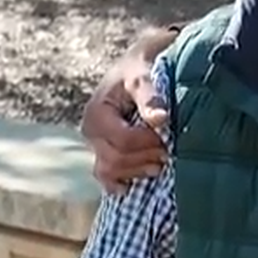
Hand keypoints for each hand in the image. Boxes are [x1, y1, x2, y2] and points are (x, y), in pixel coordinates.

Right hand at [80, 59, 168, 192]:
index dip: (146, 143)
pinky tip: (129, 187)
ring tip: (158, 165)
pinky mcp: (101, 153)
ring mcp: (94, 145)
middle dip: (143, 159)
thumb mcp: (142, 77)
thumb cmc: (137, 71)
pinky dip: (117, 183)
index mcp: (96, 113)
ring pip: (110, 171)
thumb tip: (160, 118)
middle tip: (167, 154)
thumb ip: (149, 97)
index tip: (166, 137)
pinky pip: (105, 176)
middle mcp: (90, 132)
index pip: (122, 140)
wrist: (131, 70)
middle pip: (115, 159)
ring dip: (136, 172)